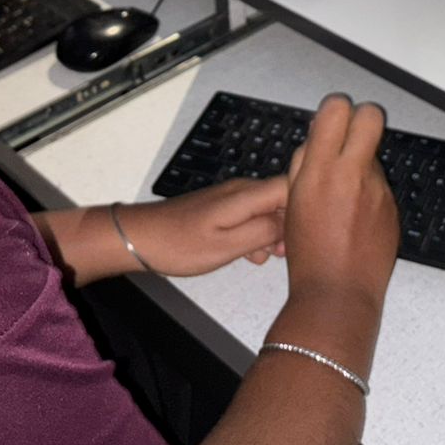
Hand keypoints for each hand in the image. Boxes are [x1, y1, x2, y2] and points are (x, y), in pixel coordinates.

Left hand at [114, 176, 290, 275]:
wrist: (141, 238)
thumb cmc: (179, 244)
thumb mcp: (227, 246)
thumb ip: (263, 232)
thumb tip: (291, 224)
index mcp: (246, 194)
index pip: (292, 188)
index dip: (304, 211)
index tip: (303, 237)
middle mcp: (242, 190)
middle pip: (282, 200)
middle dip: (289, 226)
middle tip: (282, 254)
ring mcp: (231, 198)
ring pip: (268, 211)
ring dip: (273, 233)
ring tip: (266, 257)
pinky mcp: (222, 209)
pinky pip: (251, 217)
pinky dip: (256, 235)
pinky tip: (249, 255)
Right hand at [282, 95, 398, 308]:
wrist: (338, 293)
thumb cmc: (308, 254)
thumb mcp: (292, 202)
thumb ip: (304, 164)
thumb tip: (318, 137)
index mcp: (321, 171)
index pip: (337, 109)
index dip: (334, 110)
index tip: (330, 120)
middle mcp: (354, 175)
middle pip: (371, 116)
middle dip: (360, 117)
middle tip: (348, 136)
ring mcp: (379, 191)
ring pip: (373, 154)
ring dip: (360, 162)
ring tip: (343, 196)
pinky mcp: (393, 208)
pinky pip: (380, 185)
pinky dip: (369, 192)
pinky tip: (355, 217)